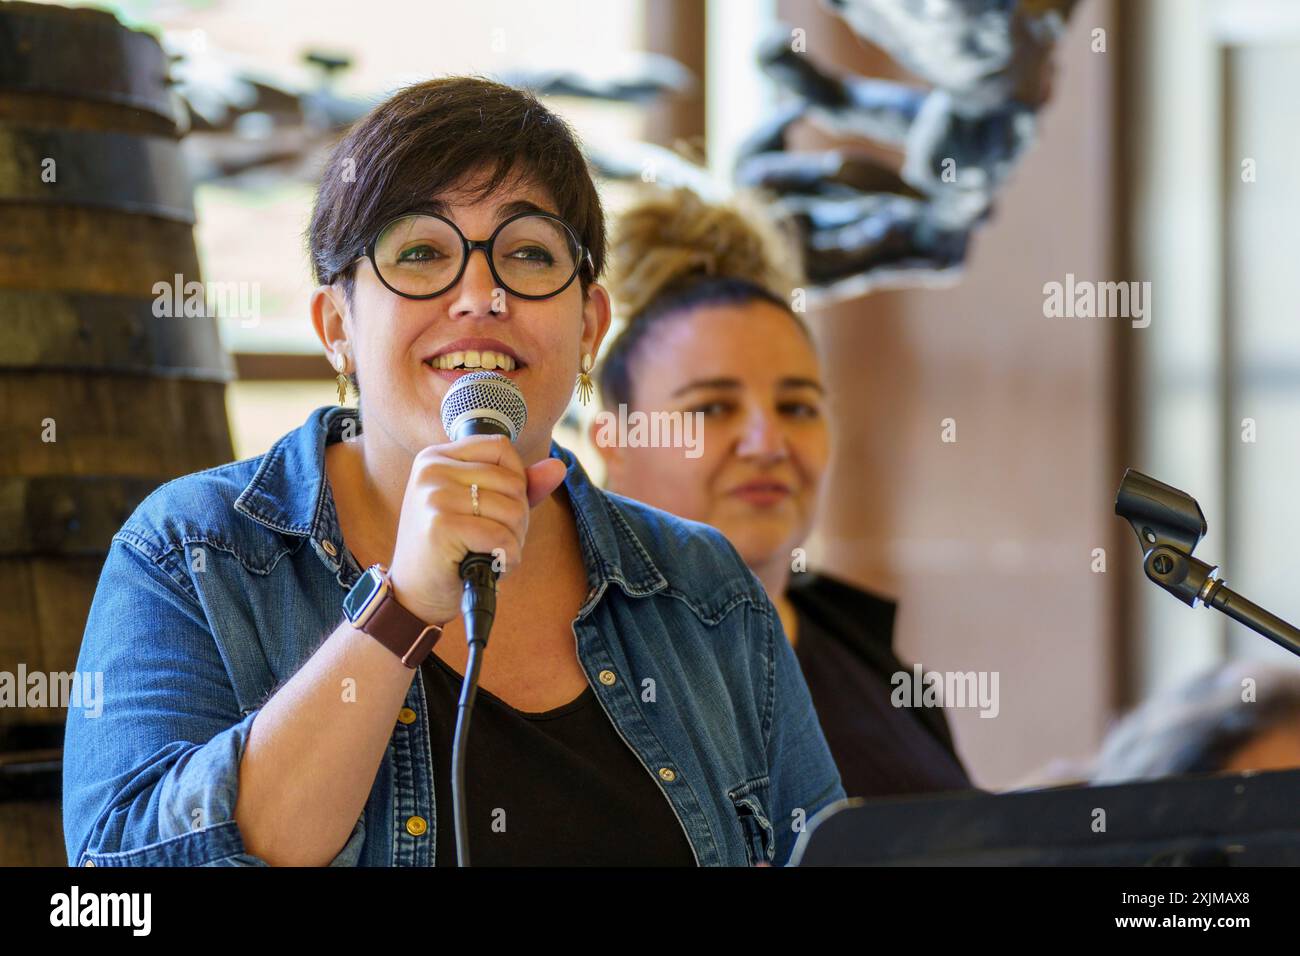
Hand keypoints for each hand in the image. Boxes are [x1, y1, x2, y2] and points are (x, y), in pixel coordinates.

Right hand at [386, 434, 565, 626]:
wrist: (415, 594)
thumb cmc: (450, 549)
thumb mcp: (483, 509)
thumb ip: (518, 485)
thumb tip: (558, 467)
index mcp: (436, 457)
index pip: (500, 448)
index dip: (516, 480)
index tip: (498, 508)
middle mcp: (431, 469)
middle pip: (512, 481)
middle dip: (518, 518)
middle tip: (495, 540)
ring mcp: (433, 496)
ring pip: (512, 509)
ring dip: (514, 540)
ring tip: (490, 553)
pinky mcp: (440, 525)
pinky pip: (501, 536)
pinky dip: (506, 558)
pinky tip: (489, 566)